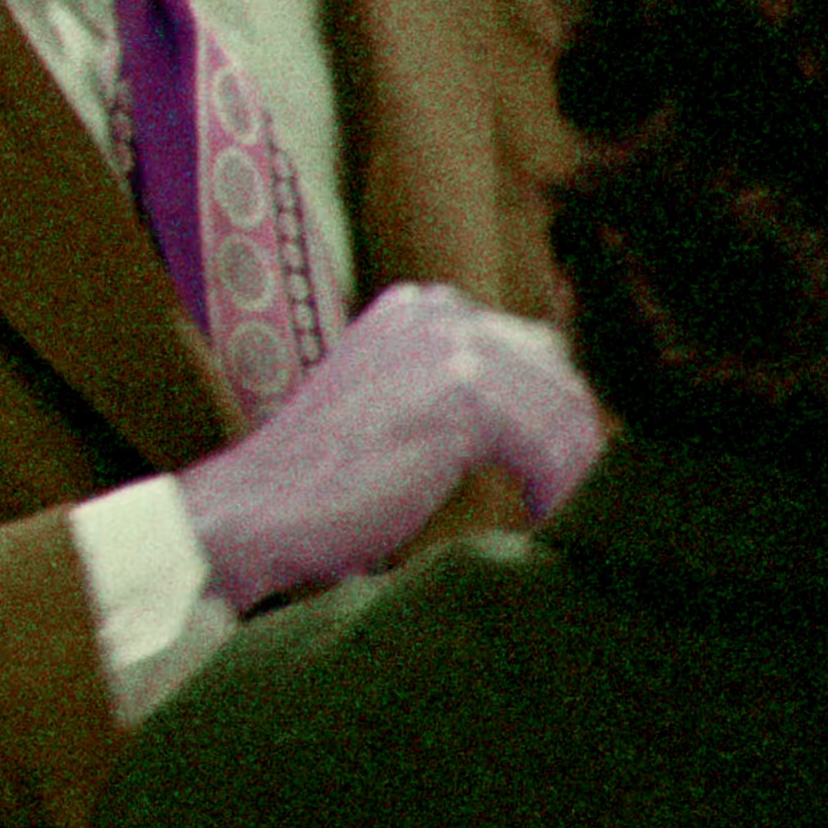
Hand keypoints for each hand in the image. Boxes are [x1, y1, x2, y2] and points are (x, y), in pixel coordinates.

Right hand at [178, 281, 603, 612]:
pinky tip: (539, 522)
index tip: (557, 471)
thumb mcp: (393, 404)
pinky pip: (550, 446)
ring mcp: (448, 346)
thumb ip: (453, 388)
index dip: (553, 414)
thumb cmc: (321, 479)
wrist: (256, 508)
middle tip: (568, 499)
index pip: (532, 350)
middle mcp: (436, 310)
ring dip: (571, 472)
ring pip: (562, 412)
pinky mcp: (459, 395)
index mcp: (418, 306)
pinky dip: (557, 491)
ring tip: (558, 519)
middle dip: (572, 439)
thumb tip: (551, 418)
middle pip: (557, 373)